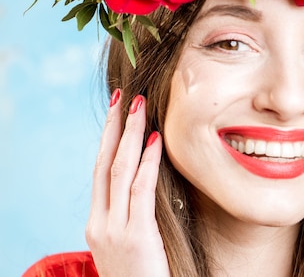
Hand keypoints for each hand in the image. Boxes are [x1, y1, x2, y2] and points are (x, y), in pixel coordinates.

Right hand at [85, 92, 169, 276]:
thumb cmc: (143, 276)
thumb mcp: (131, 243)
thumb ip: (134, 215)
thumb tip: (148, 181)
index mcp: (97, 224)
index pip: (100, 173)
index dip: (108, 140)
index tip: (116, 112)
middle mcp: (100, 224)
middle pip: (103, 164)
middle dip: (113, 127)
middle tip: (122, 96)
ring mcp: (114, 230)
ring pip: (118, 171)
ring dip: (129, 135)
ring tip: (138, 106)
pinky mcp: (135, 236)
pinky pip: (140, 190)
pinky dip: (147, 162)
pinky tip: (155, 140)